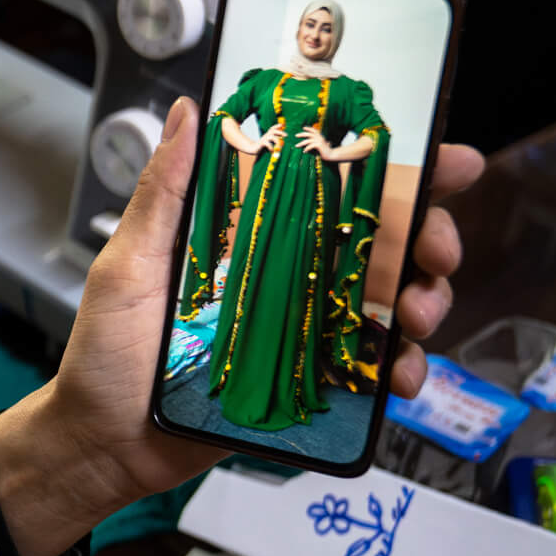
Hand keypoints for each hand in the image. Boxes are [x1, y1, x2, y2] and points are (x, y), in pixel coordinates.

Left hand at [0, 99, 485, 555]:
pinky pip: (372, 374)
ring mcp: (304, 330)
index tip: (451, 161)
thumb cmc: (107, 354)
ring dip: (427, 302)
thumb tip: (189, 110)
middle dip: (433, 239)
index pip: (336, 186)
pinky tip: (402, 377)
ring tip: (418, 316)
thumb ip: (164, 193)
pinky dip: (402, 371)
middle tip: (438, 253)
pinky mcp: (309, 385)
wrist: (104, 444)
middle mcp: (289, 274)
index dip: (404, 169)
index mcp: (254, 233)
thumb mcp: (130, 264)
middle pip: (386, 244)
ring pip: (393, 305)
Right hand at [253, 123, 283, 155]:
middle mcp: (266, 135)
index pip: (273, 128)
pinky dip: (271, 147)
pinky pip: (267, 144)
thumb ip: (274, 141)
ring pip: (271, 137)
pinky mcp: (261, 143)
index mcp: (268, 134)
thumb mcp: (268, 142)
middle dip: (280, 132)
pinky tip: (272, 151)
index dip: (277, 126)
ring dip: (277, 140)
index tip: (282, 125)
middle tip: (286, 135)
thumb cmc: (263, 146)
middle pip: (273, 131)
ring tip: (280, 145)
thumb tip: (282, 143)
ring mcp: (264, 139)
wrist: (253, 148)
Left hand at [294, 126, 330, 158]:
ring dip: (301, 143)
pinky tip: (304, 151)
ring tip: (296, 146)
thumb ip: (315, 142)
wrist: (331, 154)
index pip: (314, 130)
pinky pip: (310, 146)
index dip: (308, 128)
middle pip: (309, 134)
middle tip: (296, 135)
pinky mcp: (319, 145)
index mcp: (320, 136)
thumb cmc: (324, 150)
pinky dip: (306, 149)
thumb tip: (307, 143)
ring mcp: (319, 141)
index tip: (303, 128)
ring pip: (308, 141)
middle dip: (301, 134)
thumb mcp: (320, 144)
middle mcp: (319, 137)